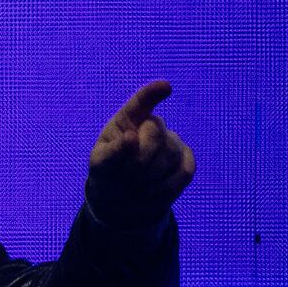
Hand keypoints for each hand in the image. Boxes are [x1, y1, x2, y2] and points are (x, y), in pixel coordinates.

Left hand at [86, 80, 194, 227]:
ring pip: (169, 156)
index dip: (153, 93)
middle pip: (156, 132)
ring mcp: (173, 142)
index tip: (165, 87)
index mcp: (127, 120)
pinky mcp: (187, 161)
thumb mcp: (101, 164)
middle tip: (125, 176)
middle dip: (139, 157)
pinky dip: (164, 187)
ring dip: (149, 177)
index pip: (141, 101)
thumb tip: (131, 138)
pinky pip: (183, 172)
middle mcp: (153, 126)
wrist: (122, 199)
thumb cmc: (108, 174)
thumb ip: (113, 151)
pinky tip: (151, 192)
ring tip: (134, 186)